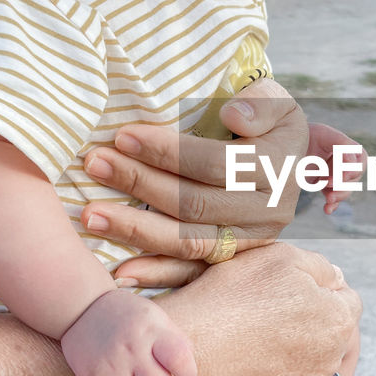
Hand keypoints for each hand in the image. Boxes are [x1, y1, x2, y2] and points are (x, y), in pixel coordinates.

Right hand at [61, 289, 196, 375]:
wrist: (81, 308)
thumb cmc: (128, 316)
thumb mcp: (156, 317)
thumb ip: (176, 341)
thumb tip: (188, 371)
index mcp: (150, 330)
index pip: (180, 359)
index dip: (187, 371)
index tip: (181, 370)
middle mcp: (130, 348)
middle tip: (151, 375)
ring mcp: (108, 366)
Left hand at [79, 78, 308, 287]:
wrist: (284, 161)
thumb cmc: (266, 122)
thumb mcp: (275, 101)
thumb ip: (260, 103)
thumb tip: (232, 116)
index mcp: (276, 170)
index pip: (215, 163)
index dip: (168, 152)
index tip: (123, 136)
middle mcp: (266, 213)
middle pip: (196, 205)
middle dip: (140, 185)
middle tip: (95, 166)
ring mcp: (248, 243)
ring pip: (189, 242)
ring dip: (136, 231)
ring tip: (91, 216)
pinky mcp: (230, 262)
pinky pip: (191, 273)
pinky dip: (155, 275)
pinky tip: (120, 272)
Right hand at [153, 243, 361, 375]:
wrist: (193, 352)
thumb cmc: (233, 299)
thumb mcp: (281, 258)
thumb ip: (320, 267)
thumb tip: (337, 279)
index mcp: (339, 320)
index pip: (347, 299)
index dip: (318, 289)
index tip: (288, 289)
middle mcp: (332, 360)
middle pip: (330, 332)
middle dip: (310, 320)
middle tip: (269, 311)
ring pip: (311, 359)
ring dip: (294, 348)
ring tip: (256, 337)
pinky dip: (276, 372)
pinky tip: (250, 359)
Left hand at [305, 123, 366, 214]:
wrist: (285, 145)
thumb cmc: (306, 135)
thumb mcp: (324, 134)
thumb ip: (341, 143)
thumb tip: (353, 159)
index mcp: (347, 149)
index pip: (360, 161)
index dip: (354, 169)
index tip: (342, 174)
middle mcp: (343, 163)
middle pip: (354, 178)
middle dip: (344, 184)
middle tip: (328, 184)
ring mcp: (335, 175)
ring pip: (345, 190)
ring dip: (339, 196)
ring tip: (328, 199)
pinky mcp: (325, 186)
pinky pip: (333, 198)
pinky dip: (332, 205)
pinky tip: (327, 210)